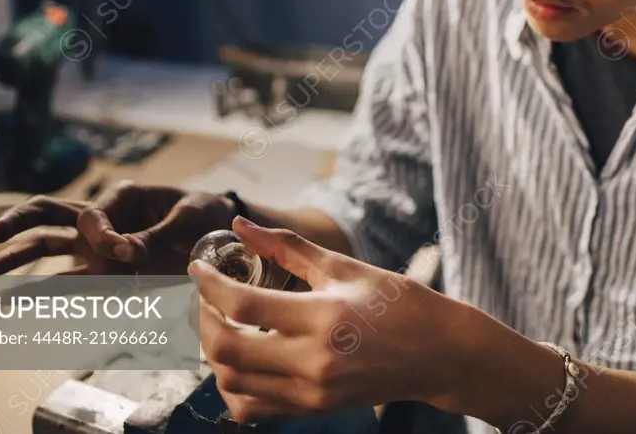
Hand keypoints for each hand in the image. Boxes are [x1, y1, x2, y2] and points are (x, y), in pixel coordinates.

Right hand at [0, 181, 236, 275]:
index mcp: (123, 197)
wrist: (224, 236)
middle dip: (18, 223)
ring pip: (47, 250)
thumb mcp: (190, 216)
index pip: (93, 215)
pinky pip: (70, 286)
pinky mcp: (107, 276)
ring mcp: (99, 250)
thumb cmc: (207, 215)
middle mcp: (103, 221)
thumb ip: (157, 233)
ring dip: (15, 264)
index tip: (130, 253)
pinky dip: (41, 296)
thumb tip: (125, 252)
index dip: (105, 236)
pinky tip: (10, 306)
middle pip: (49, 215)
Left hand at [190, 216, 477, 422]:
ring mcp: (312, 392)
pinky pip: (252, 407)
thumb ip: (287, 247)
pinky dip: (233, 385)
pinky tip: (241, 358)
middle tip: (206, 296)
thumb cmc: (397, 303)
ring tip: (223, 323)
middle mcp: (314, 361)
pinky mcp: (313, 409)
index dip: (209, 283)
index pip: (242, 304)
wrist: (438, 353)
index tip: (198, 267)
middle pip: (227, 349)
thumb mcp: (343, 267)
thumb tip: (241, 225)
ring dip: (214, 351)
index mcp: (324, 317)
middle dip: (204, 319)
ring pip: (231, 382)